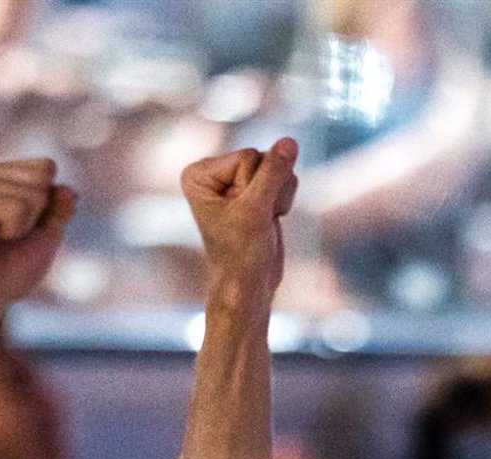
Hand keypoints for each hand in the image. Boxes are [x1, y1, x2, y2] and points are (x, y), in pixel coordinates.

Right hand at [0, 158, 74, 330]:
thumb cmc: (8, 270)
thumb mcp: (44, 234)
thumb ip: (58, 208)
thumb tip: (69, 189)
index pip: (45, 167)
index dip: (46, 205)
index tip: (17, 227)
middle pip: (42, 176)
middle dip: (36, 214)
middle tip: (6, 236)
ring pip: (34, 193)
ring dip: (24, 225)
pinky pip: (20, 208)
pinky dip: (14, 231)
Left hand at [181, 138, 299, 306]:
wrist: (250, 284)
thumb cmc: (242, 253)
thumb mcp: (256, 210)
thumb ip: (273, 173)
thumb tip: (289, 141)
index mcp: (200, 173)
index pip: (248, 156)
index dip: (253, 188)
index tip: (242, 215)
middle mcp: (215, 172)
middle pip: (263, 158)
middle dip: (269, 190)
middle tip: (254, 220)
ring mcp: (236, 180)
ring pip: (278, 167)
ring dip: (279, 196)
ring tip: (262, 221)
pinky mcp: (255, 190)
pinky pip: (285, 177)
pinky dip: (284, 200)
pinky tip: (270, 219)